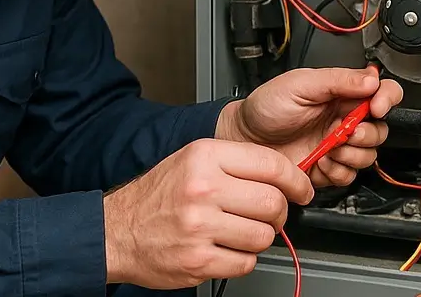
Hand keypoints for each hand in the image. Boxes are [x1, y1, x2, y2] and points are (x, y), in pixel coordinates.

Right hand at [102, 138, 313, 288]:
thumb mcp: (192, 160)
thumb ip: (234, 163)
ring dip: (259, 237)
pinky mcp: (198, 260)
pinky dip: (243, 259)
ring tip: (240, 231)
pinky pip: (246, 263)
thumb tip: (281, 173)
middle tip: (269, 214)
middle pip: (271, 203)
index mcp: (204, 157)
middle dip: (278, 213)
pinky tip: (226, 248)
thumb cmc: (158, 195)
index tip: (301, 189)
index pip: (269, 164)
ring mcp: (200, 227)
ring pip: (263, 236)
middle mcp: (203, 189)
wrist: (118, 231)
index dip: (295, 179)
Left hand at [215, 65, 402, 187]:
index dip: (387, 99)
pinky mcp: (328, 168)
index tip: (376, 107)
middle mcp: (344, 119)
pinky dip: (337, 172)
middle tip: (345, 133)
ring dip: (352, 155)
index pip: (382, 92)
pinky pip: (349, 176)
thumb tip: (370, 79)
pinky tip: (320, 162)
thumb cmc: (266, 107)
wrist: (244, 137)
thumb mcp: (300, 84)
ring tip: (328, 148)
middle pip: (380, 129)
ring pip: (368, 156)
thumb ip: (337, 80)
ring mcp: (338, 145)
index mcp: (342, 93)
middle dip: (367, 134)